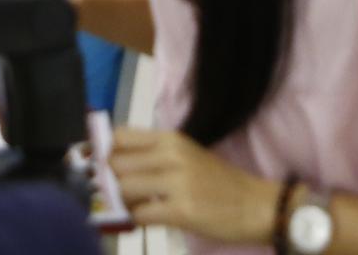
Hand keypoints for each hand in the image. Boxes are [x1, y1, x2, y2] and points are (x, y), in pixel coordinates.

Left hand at [108, 128, 279, 242]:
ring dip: (120, 203)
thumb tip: (112, 169)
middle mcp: (172, 155)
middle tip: (111, 196)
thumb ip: (153, 158)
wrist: (257, 206)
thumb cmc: (219, 183)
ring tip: (128, 209)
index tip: (101, 169)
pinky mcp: (182, 210)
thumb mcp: (187, 158)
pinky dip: (136, 221)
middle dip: (107, 183)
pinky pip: (141, 215)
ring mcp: (177, 182)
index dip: (104, 154)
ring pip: (124, 189)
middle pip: (116, 163)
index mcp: (171, 139)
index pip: (120, 137)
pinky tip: (143, 221)